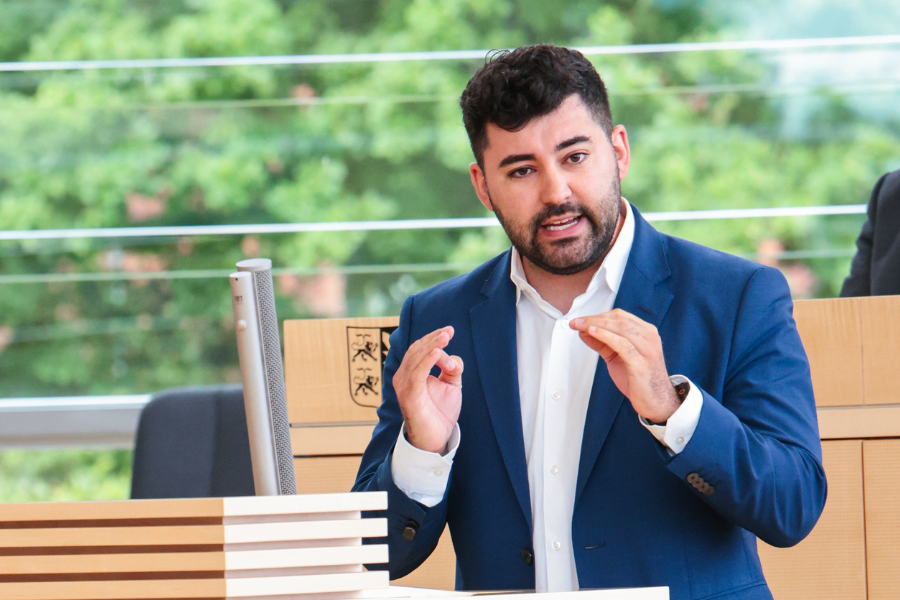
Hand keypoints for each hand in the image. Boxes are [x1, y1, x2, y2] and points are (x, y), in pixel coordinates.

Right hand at [393, 326, 463, 452]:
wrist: (435, 438)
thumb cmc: (440, 412)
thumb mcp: (451, 385)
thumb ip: (452, 368)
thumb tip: (452, 357)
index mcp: (411, 372)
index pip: (420, 348)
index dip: (434, 338)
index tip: (449, 331)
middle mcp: (404, 376)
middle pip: (417, 350)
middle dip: (433, 338)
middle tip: (449, 331)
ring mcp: (404, 386)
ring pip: (416, 359)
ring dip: (432, 346)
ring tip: (445, 337)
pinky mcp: (409, 396)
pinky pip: (417, 374)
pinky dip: (426, 361)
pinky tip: (437, 352)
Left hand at [570, 309, 679, 422]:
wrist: (656, 401)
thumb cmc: (639, 379)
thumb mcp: (617, 357)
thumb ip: (602, 343)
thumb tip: (584, 331)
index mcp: (645, 333)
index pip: (620, 316)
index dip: (598, 315)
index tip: (581, 319)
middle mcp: (648, 338)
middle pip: (619, 319)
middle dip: (594, 318)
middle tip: (576, 322)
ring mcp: (647, 349)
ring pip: (620, 328)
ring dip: (596, 324)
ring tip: (580, 326)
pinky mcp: (641, 363)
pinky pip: (622, 344)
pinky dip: (606, 336)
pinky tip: (593, 332)